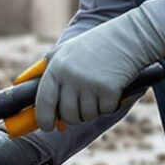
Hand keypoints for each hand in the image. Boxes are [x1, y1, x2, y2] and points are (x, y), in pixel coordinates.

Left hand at [35, 11, 164, 129]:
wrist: (129, 37)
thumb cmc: (97, 45)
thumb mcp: (67, 50)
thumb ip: (50, 69)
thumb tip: (35, 93)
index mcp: (56, 67)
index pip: (43, 102)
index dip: (44, 119)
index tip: (48, 127)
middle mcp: (70, 77)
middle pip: (67, 115)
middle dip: (75, 117)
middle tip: (83, 108)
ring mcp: (89, 84)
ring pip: (87, 116)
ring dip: (94, 110)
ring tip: (99, 92)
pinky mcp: (109, 90)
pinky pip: (105, 111)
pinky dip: (110, 105)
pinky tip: (113, 89)